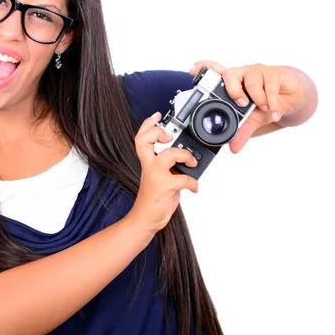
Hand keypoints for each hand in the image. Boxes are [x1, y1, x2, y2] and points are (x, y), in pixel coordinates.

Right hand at [128, 112, 198, 234]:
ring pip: (169, 154)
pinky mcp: (165, 187)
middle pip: (145, 140)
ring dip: (185, 155)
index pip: (141, 138)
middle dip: (157, 132)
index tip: (157, 116)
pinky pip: (184, 179)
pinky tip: (194, 187)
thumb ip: (168, 164)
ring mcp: (156, 176)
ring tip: (191, 162)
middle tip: (169, 136)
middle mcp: (149, 166)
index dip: (147, 124)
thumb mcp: (159, 176)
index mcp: (147, 161)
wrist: (146, 218)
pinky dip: (193, 183)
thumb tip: (186, 157)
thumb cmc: (154, 197)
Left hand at [189, 60, 305, 153]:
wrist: (290, 98)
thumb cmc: (266, 103)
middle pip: (230, 75)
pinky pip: (270, 86)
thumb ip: (242, 131)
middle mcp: (241, 75)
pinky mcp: (273, 72)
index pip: (214, 71)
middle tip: (242, 104)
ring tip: (264, 109)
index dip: (203, 68)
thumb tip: (234, 147)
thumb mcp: (252, 119)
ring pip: (251, 80)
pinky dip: (273, 102)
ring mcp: (256, 72)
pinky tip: (274, 112)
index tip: (192, 71)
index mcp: (231, 84)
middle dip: (234, 91)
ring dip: (258, 98)